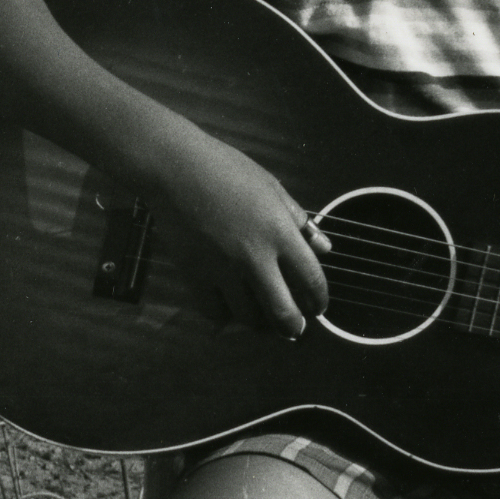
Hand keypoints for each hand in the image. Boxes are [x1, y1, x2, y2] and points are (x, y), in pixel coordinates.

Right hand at [141, 127, 329, 339]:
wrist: (175, 168)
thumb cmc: (227, 170)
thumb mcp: (272, 187)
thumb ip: (300, 221)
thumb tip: (324, 248)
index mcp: (279, 232)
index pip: (311, 280)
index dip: (319, 301)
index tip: (318, 308)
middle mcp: (254, 257)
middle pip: (282, 312)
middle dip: (293, 328)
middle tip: (294, 330)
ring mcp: (222, 269)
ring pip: (248, 317)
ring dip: (260, 323)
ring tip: (262, 319)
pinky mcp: (194, 275)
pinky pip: (214, 311)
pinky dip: (225, 316)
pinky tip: (229, 308)